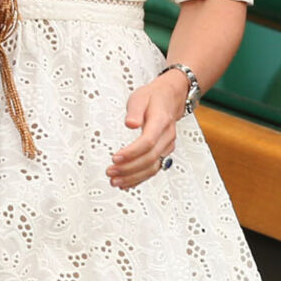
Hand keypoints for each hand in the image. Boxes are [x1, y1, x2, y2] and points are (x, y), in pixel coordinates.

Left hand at [105, 70, 186, 189]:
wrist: (170, 98)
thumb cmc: (152, 97)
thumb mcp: (140, 97)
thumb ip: (135, 110)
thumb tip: (130, 124)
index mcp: (161, 121)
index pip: (148, 142)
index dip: (131, 152)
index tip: (115, 158)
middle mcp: (167, 136)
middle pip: (150, 158)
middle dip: (129, 168)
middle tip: (110, 172)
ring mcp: (167, 146)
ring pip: (153, 167)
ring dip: (133, 177)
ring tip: (115, 181)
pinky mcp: (164, 152)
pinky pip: (154, 169)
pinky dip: (140, 178)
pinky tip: (127, 183)